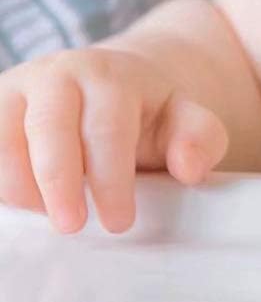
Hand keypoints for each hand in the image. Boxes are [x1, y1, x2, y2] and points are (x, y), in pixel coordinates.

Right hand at [0, 46, 228, 234]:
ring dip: (19, 186)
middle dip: (58, 182)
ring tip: (46, 216)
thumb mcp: (183, 119)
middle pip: (49, 128)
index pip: (108, 129)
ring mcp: (15, 90)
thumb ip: (199, 139)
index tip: (119, 222)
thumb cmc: (146, 111)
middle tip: (71, 227)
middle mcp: (56, 74)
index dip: (112, 180)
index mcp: (109, 75)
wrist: (107, 81)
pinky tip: (17, 206)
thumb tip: (190, 168)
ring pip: (3, 138)